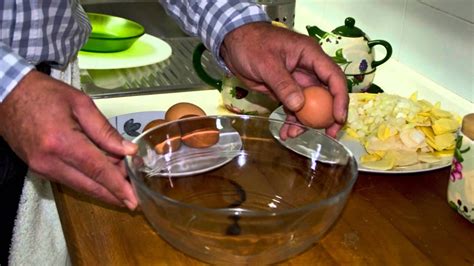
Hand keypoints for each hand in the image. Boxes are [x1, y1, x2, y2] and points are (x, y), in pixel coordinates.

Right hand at [0, 70, 137, 208]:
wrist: (7, 95)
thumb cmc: (45, 94)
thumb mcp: (81, 104)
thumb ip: (105, 131)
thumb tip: (128, 151)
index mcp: (62, 142)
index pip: (97, 170)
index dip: (118, 186)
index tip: (134, 199)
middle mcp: (50, 161)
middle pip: (89, 185)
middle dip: (113, 195)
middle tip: (134, 200)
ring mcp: (42, 168)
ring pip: (79, 186)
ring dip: (102, 189)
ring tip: (124, 189)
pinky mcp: (39, 169)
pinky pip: (69, 180)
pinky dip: (88, 182)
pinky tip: (103, 179)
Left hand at [220, 22, 347, 137]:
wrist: (232, 43)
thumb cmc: (251, 45)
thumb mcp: (267, 64)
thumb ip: (283, 84)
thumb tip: (299, 106)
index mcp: (310, 55)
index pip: (334, 77)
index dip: (340, 98)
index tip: (338, 118)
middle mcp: (308, 68)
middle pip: (326, 94)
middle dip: (327, 115)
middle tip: (328, 134)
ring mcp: (297, 80)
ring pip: (309, 104)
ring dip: (305, 121)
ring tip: (292, 134)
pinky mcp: (285, 89)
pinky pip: (294, 107)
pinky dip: (291, 120)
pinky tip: (285, 132)